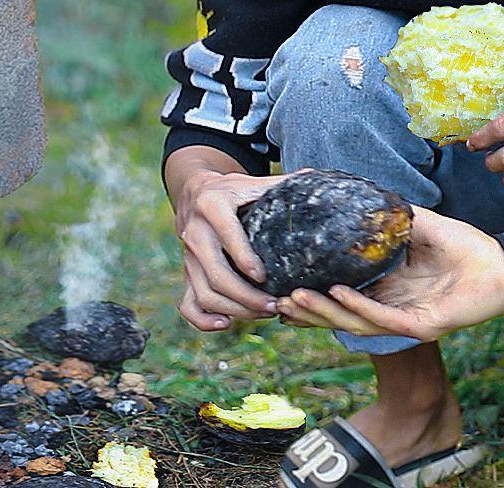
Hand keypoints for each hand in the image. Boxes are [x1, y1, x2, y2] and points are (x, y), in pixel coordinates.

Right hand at [170, 166, 285, 330]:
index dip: (245, 259)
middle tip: (274, 305)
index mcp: (213, 206)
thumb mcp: (251, 182)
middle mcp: (195, 234)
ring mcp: (188, 258)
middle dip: (246, 295)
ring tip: (264, 313)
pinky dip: (203, 320)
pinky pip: (188, 304)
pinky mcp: (187, 274)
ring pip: (205, 294)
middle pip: (216, 274)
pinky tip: (226, 324)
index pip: (228, 236)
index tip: (265, 276)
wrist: (194, 193)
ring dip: (234, 309)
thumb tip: (316, 178)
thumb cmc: (233, 190)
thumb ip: (281, 184)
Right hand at [275, 207, 503, 339]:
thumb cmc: (466, 248)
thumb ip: (389, 216)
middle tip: (273, 298)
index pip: (341, 298)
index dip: (312, 294)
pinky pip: (384, 318)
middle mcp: (391, 309)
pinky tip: (336, 293)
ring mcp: (406, 321)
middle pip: (339, 316)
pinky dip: (358, 307)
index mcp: (387, 290)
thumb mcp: (419, 226)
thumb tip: (357, 194)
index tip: (280, 283)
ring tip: (294, 298)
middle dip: (306, 310)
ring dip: (323, 311)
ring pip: (354, 322)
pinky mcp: (423, 326)